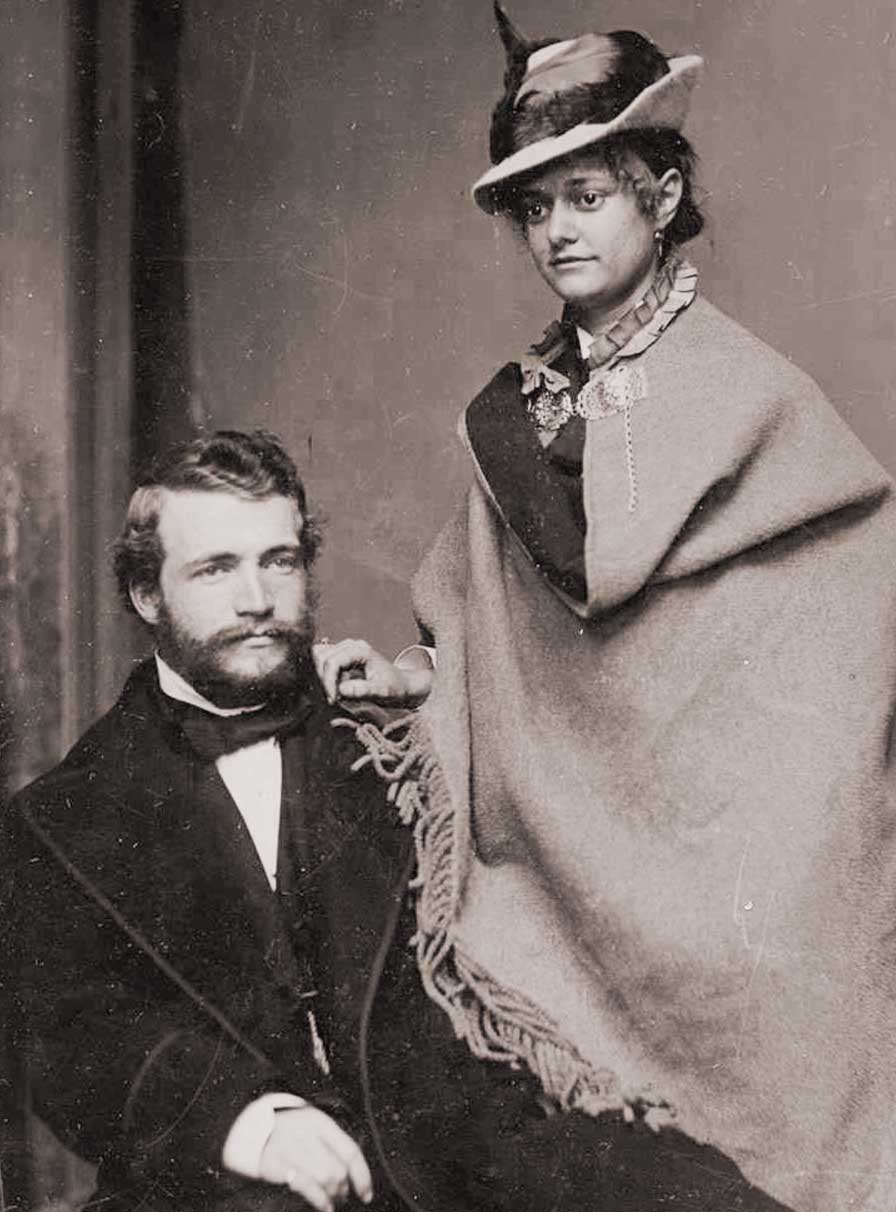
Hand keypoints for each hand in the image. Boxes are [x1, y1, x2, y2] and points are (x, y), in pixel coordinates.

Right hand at [258, 1106, 371, 1210]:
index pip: (350, 1151)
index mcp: (320, 1123)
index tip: (367, 1194)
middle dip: (343, 1187)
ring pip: (323, 1178)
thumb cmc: (293, 1133)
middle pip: (337, 1169)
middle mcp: (306, 1133)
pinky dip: (319, 1200)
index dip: (362, 1175)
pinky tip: (325, 1206)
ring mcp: (290, 1149)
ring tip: (332, 1199)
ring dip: (332, 1194)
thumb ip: (333, 1147)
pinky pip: (305, 1186)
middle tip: (342, 1194)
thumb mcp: (314, 1130)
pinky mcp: (276, 1165)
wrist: (255, 1129)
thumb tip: (355, 1177)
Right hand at [313, 638, 431, 707]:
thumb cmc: (394, 688)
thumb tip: (342, 690)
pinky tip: (336, 686)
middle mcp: (351, 645)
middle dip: (325, 680)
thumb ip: (363, 691)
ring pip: (320, 656)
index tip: (333, 700)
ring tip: (336, 692)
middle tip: (335, 698)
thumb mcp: (382, 692)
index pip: (332, 662)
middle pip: (322, 658)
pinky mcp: (342, 654)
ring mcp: (346, 648)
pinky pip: (323, 660)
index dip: (329, 682)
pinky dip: (325, 673)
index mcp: (360, 650)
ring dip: (323, 676)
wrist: (402, 685)